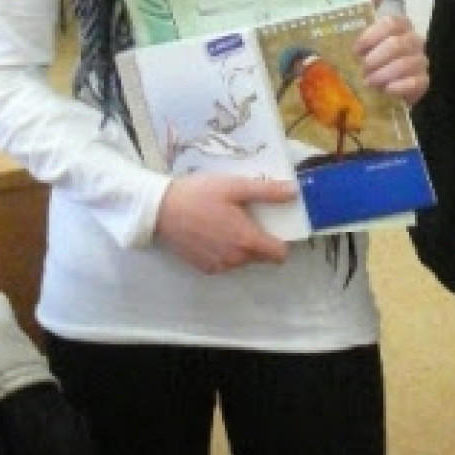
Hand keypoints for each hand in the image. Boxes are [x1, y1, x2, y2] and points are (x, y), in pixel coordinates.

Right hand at [154, 172, 295, 272]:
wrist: (160, 209)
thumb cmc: (200, 195)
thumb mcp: (235, 187)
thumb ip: (267, 191)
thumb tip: (294, 192)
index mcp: (247, 241)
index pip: (279, 254)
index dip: (281, 239)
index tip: (276, 224)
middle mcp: (234, 260)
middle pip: (261, 256)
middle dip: (260, 239)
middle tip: (248, 215)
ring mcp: (218, 266)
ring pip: (242, 260)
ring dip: (241, 245)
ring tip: (228, 220)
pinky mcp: (203, 267)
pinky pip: (225, 262)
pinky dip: (225, 250)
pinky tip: (214, 230)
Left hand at [356, 10, 428, 105]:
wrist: (386, 85)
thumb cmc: (373, 56)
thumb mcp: (364, 34)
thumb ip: (368, 9)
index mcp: (400, 25)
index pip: (391, 23)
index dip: (371, 36)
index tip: (355, 50)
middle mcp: (414, 40)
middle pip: (397, 44)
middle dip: (375, 58)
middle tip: (362, 68)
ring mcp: (421, 60)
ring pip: (405, 64)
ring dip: (383, 74)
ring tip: (369, 82)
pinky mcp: (424, 81)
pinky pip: (416, 82)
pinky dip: (398, 87)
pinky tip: (386, 90)